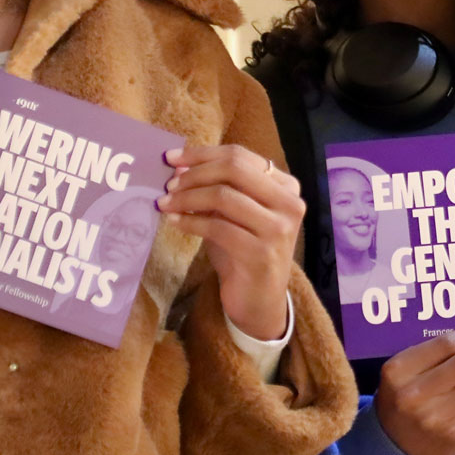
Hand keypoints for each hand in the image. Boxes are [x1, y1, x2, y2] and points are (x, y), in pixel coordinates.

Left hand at [160, 144, 302, 340]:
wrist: (259, 300)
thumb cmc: (244, 251)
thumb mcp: (233, 214)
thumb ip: (216, 188)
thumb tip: (178, 164)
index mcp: (286, 186)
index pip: (240, 155)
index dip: (202, 154)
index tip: (172, 158)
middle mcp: (289, 203)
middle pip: (234, 169)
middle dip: (195, 173)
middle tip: (168, 183)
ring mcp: (279, 229)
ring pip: (224, 196)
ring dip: (188, 197)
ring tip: (165, 203)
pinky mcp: (262, 253)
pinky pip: (218, 227)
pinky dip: (191, 222)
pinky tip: (175, 222)